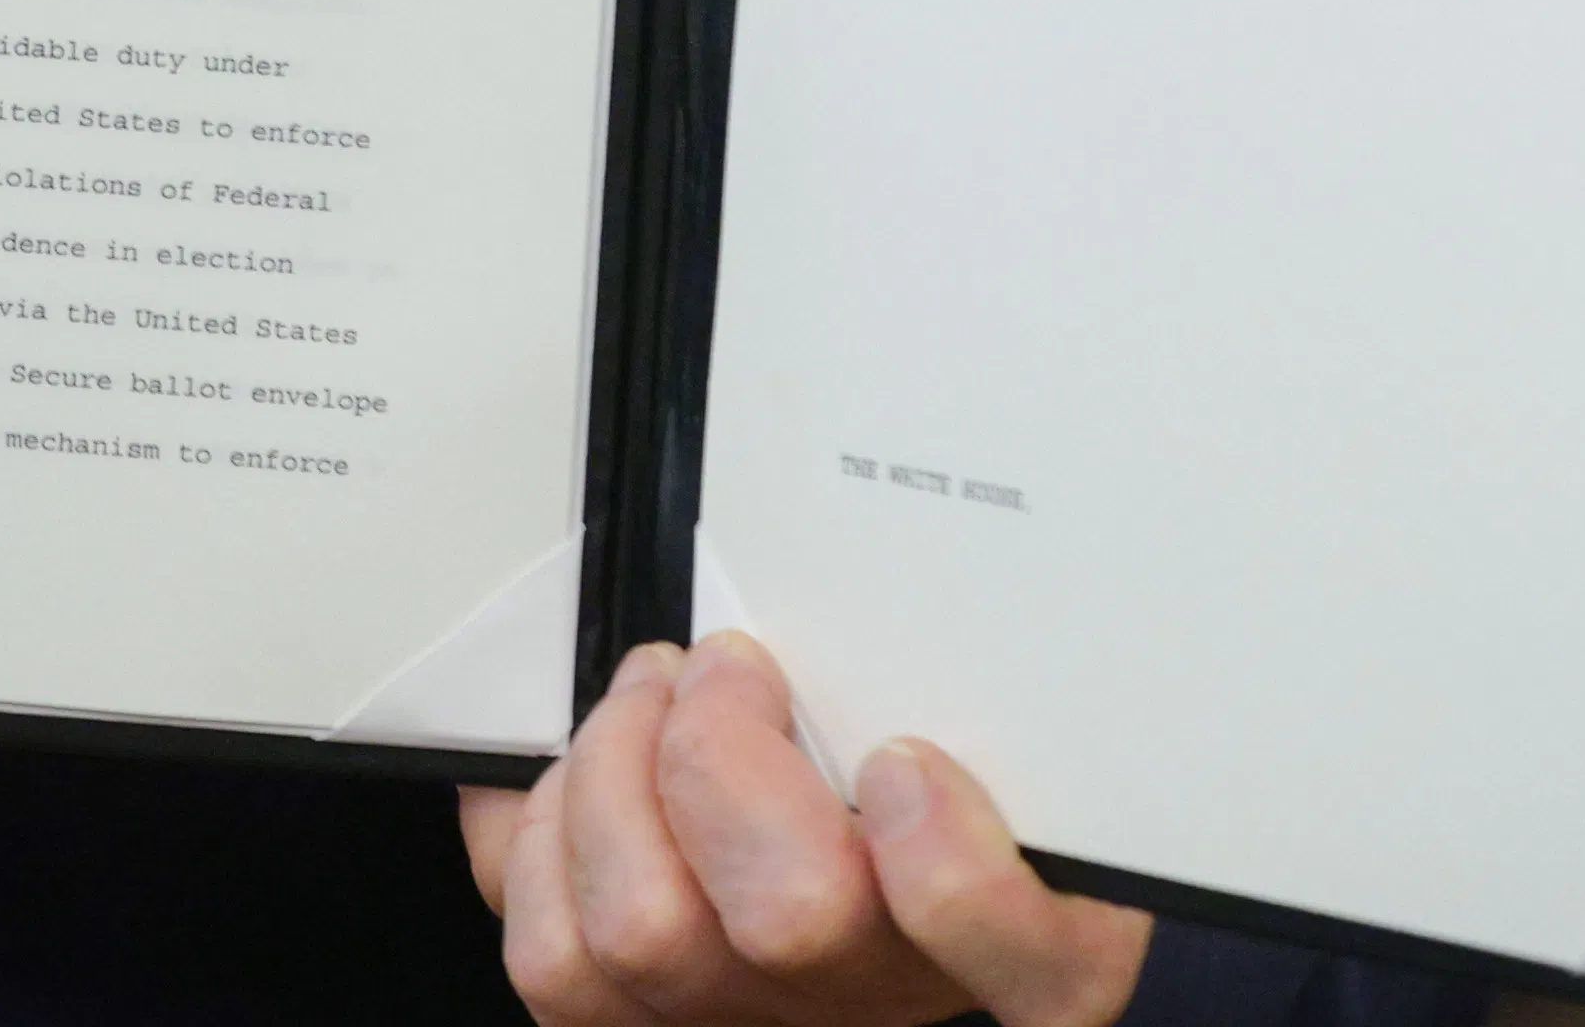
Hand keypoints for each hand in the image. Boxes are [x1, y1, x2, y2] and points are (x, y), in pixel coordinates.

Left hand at [464, 637, 1150, 1026]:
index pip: (1041, 968)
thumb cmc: (902, 755)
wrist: (804, 836)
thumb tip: (936, 601)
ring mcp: (753, 1019)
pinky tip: (589, 776)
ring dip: (615, 769)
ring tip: (650, 697)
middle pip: (792, 919)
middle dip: (720, 749)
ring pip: (643, 931)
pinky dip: (543, 831)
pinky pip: (555, 952)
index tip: (903, 762)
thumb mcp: (988, 705)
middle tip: (728, 664)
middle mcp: (879, 991)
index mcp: (1011, 921)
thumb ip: (975, 675)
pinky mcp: (633, 1023)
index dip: (962, 880)